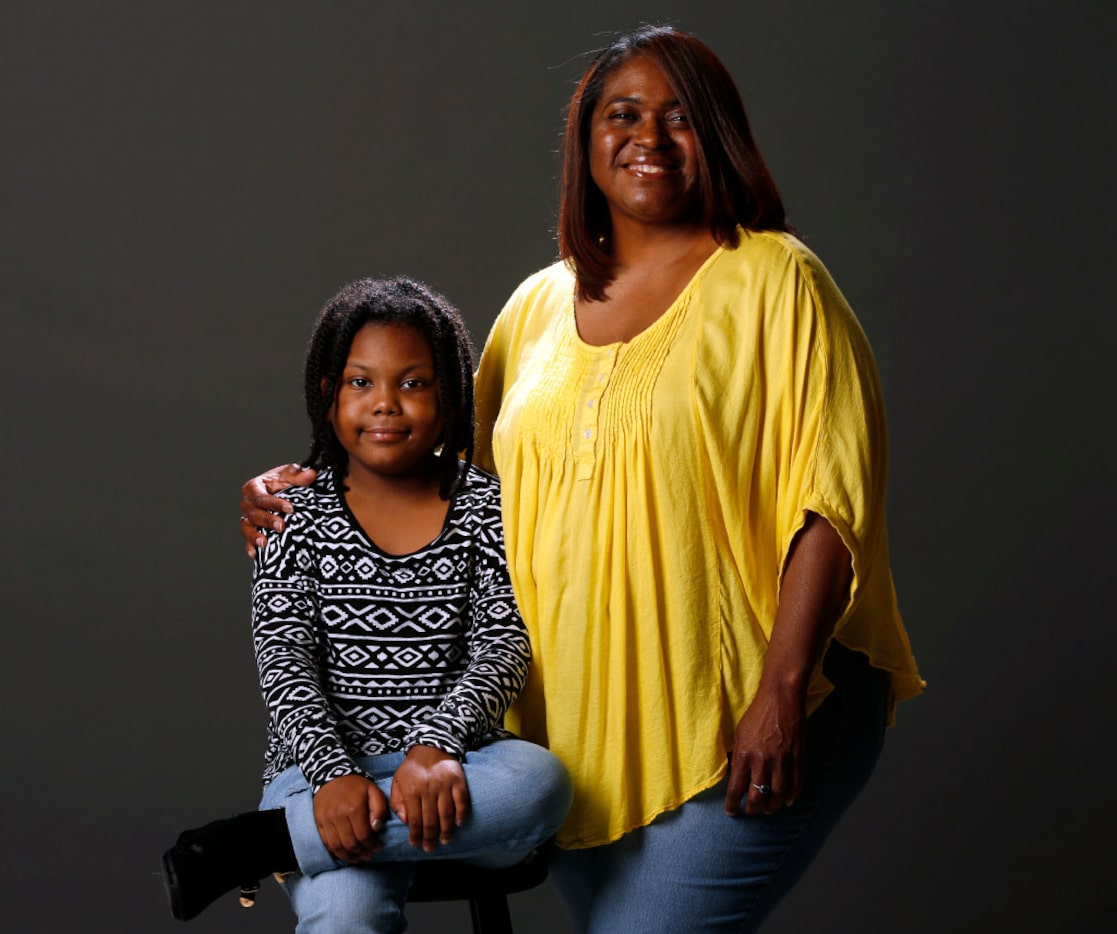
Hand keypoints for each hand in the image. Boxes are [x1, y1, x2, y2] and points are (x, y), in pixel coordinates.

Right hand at [240, 463, 316, 557]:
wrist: (287, 492)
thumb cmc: (286, 481)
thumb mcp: (292, 474)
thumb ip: (299, 474)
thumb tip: (310, 474)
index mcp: (254, 487)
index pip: (260, 496)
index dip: (273, 503)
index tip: (290, 508)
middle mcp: (248, 503)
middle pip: (253, 513)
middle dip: (267, 520)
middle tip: (281, 526)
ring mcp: (249, 518)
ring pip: (247, 527)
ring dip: (254, 536)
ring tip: (264, 542)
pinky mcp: (252, 530)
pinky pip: (247, 540)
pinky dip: (250, 547)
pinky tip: (256, 554)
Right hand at [313, 774, 388, 862]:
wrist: (331, 775)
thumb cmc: (356, 785)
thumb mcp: (373, 791)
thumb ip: (378, 809)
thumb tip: (376, 828)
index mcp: (354, 808)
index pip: (364, 835)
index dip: (372, 844)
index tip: (378, 848)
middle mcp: (338, 816)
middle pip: (350, 843)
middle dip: (361, 853)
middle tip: (368, 856)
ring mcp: (326, 820)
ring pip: (337, 846)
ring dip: (348, 856)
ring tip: (358, 858)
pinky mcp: (319, 823)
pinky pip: (327, 843)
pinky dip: (336, 852)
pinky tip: (345, 853)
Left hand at [389, 745, 468, 852]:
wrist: (430, 746)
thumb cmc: (412, 768)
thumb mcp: (397, 782)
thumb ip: (397, 802)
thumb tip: (405, 821)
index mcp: (411, 791)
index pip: (414, 820)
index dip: (415, 836)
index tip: (416, 845)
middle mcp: (428, 789)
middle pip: (430, 820)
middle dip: (430, 838)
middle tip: (430, 848)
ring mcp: (444, 784)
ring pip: (446, 813)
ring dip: (446, 830)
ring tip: (445, 841)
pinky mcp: (458, 780)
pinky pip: (461, 800)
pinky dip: (461, 813)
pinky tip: (459, 824)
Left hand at [724, 684, 805, 816]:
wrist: (781, 698)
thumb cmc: (757, 713)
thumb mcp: (739, 733)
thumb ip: (738, 756)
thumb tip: (736, 776)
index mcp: (744, 754)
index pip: (736, 788)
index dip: (733, 804)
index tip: (731, 812)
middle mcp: (762, 760)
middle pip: (757, 796)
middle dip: (753, 809)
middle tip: (751, 811)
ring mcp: (782, 760)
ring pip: (778, 795)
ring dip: (772, 807)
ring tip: (768, 810)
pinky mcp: (798, 758)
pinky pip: (796, 784)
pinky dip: (792, 796)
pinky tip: (788, 802)